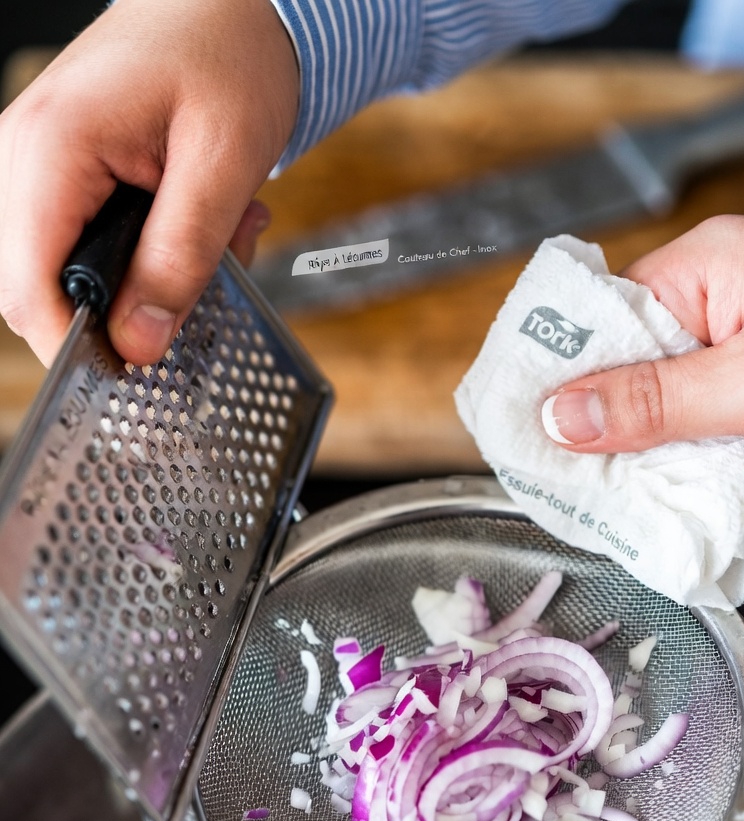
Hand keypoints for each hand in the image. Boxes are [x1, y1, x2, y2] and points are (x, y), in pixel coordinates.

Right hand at [0, 0, 297, 365]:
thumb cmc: (228, 55)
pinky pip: (83, 244)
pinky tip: (194, 220)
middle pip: (36, 289)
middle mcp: (23, 155)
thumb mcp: (222, 167)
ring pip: (65, 272)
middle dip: (123, 308)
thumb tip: (138, 344)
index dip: (77, 347)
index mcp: (50, 148)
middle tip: (204, 278)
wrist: (232, 2)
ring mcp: (36, 163)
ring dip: (144, 278)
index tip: (138, 374)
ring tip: (214, 235)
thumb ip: (179, 261)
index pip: (28, 290)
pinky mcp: (60, 172)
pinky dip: (145, 252)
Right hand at [539, 216, 743, 510]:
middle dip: (657, 439)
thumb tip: (562, 416)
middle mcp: (727, 308)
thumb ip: (657, 403)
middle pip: (642, 384)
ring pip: (692, 430)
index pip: (607, 322)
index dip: (573, 379)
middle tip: (642, 481)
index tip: (540, 434)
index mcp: (710, 269)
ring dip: (723, 465)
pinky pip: (739, 451)